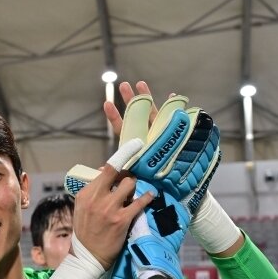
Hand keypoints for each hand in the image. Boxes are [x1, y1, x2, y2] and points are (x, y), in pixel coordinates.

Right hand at [70, 151, 153, 269]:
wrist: (88, 255)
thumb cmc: (85, 231)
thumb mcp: (82, 208)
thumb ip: (93, 191)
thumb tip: (105, 171)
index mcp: (85, 193)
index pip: (106, 170)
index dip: (121, 158)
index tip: (133, 146)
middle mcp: (97, 198)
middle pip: (119, 173)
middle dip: (128, 174)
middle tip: (131, 178)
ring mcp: (109, 209)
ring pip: (129, 184)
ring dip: (135, 186)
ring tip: (135, 192)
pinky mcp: (122, 220)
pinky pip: (139, 202)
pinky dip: (147, 197)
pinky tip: (150, 196)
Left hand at [105, 80, 220, 214]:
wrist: (178, 194)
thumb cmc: (154, 187)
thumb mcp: (134, 179)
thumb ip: (118, 173)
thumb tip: (99, 170)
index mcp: (137, 145)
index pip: (123, 129)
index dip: (115, 117)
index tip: (106, 103)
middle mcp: (148, 137)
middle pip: (138, 116)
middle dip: (131, 100)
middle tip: (122, 85)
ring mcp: (162, 136)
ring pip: (154, 114)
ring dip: (148, 99)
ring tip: (141, 84)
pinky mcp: (176, 138)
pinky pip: (175, 121)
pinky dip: (174, 108)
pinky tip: (174, 97)